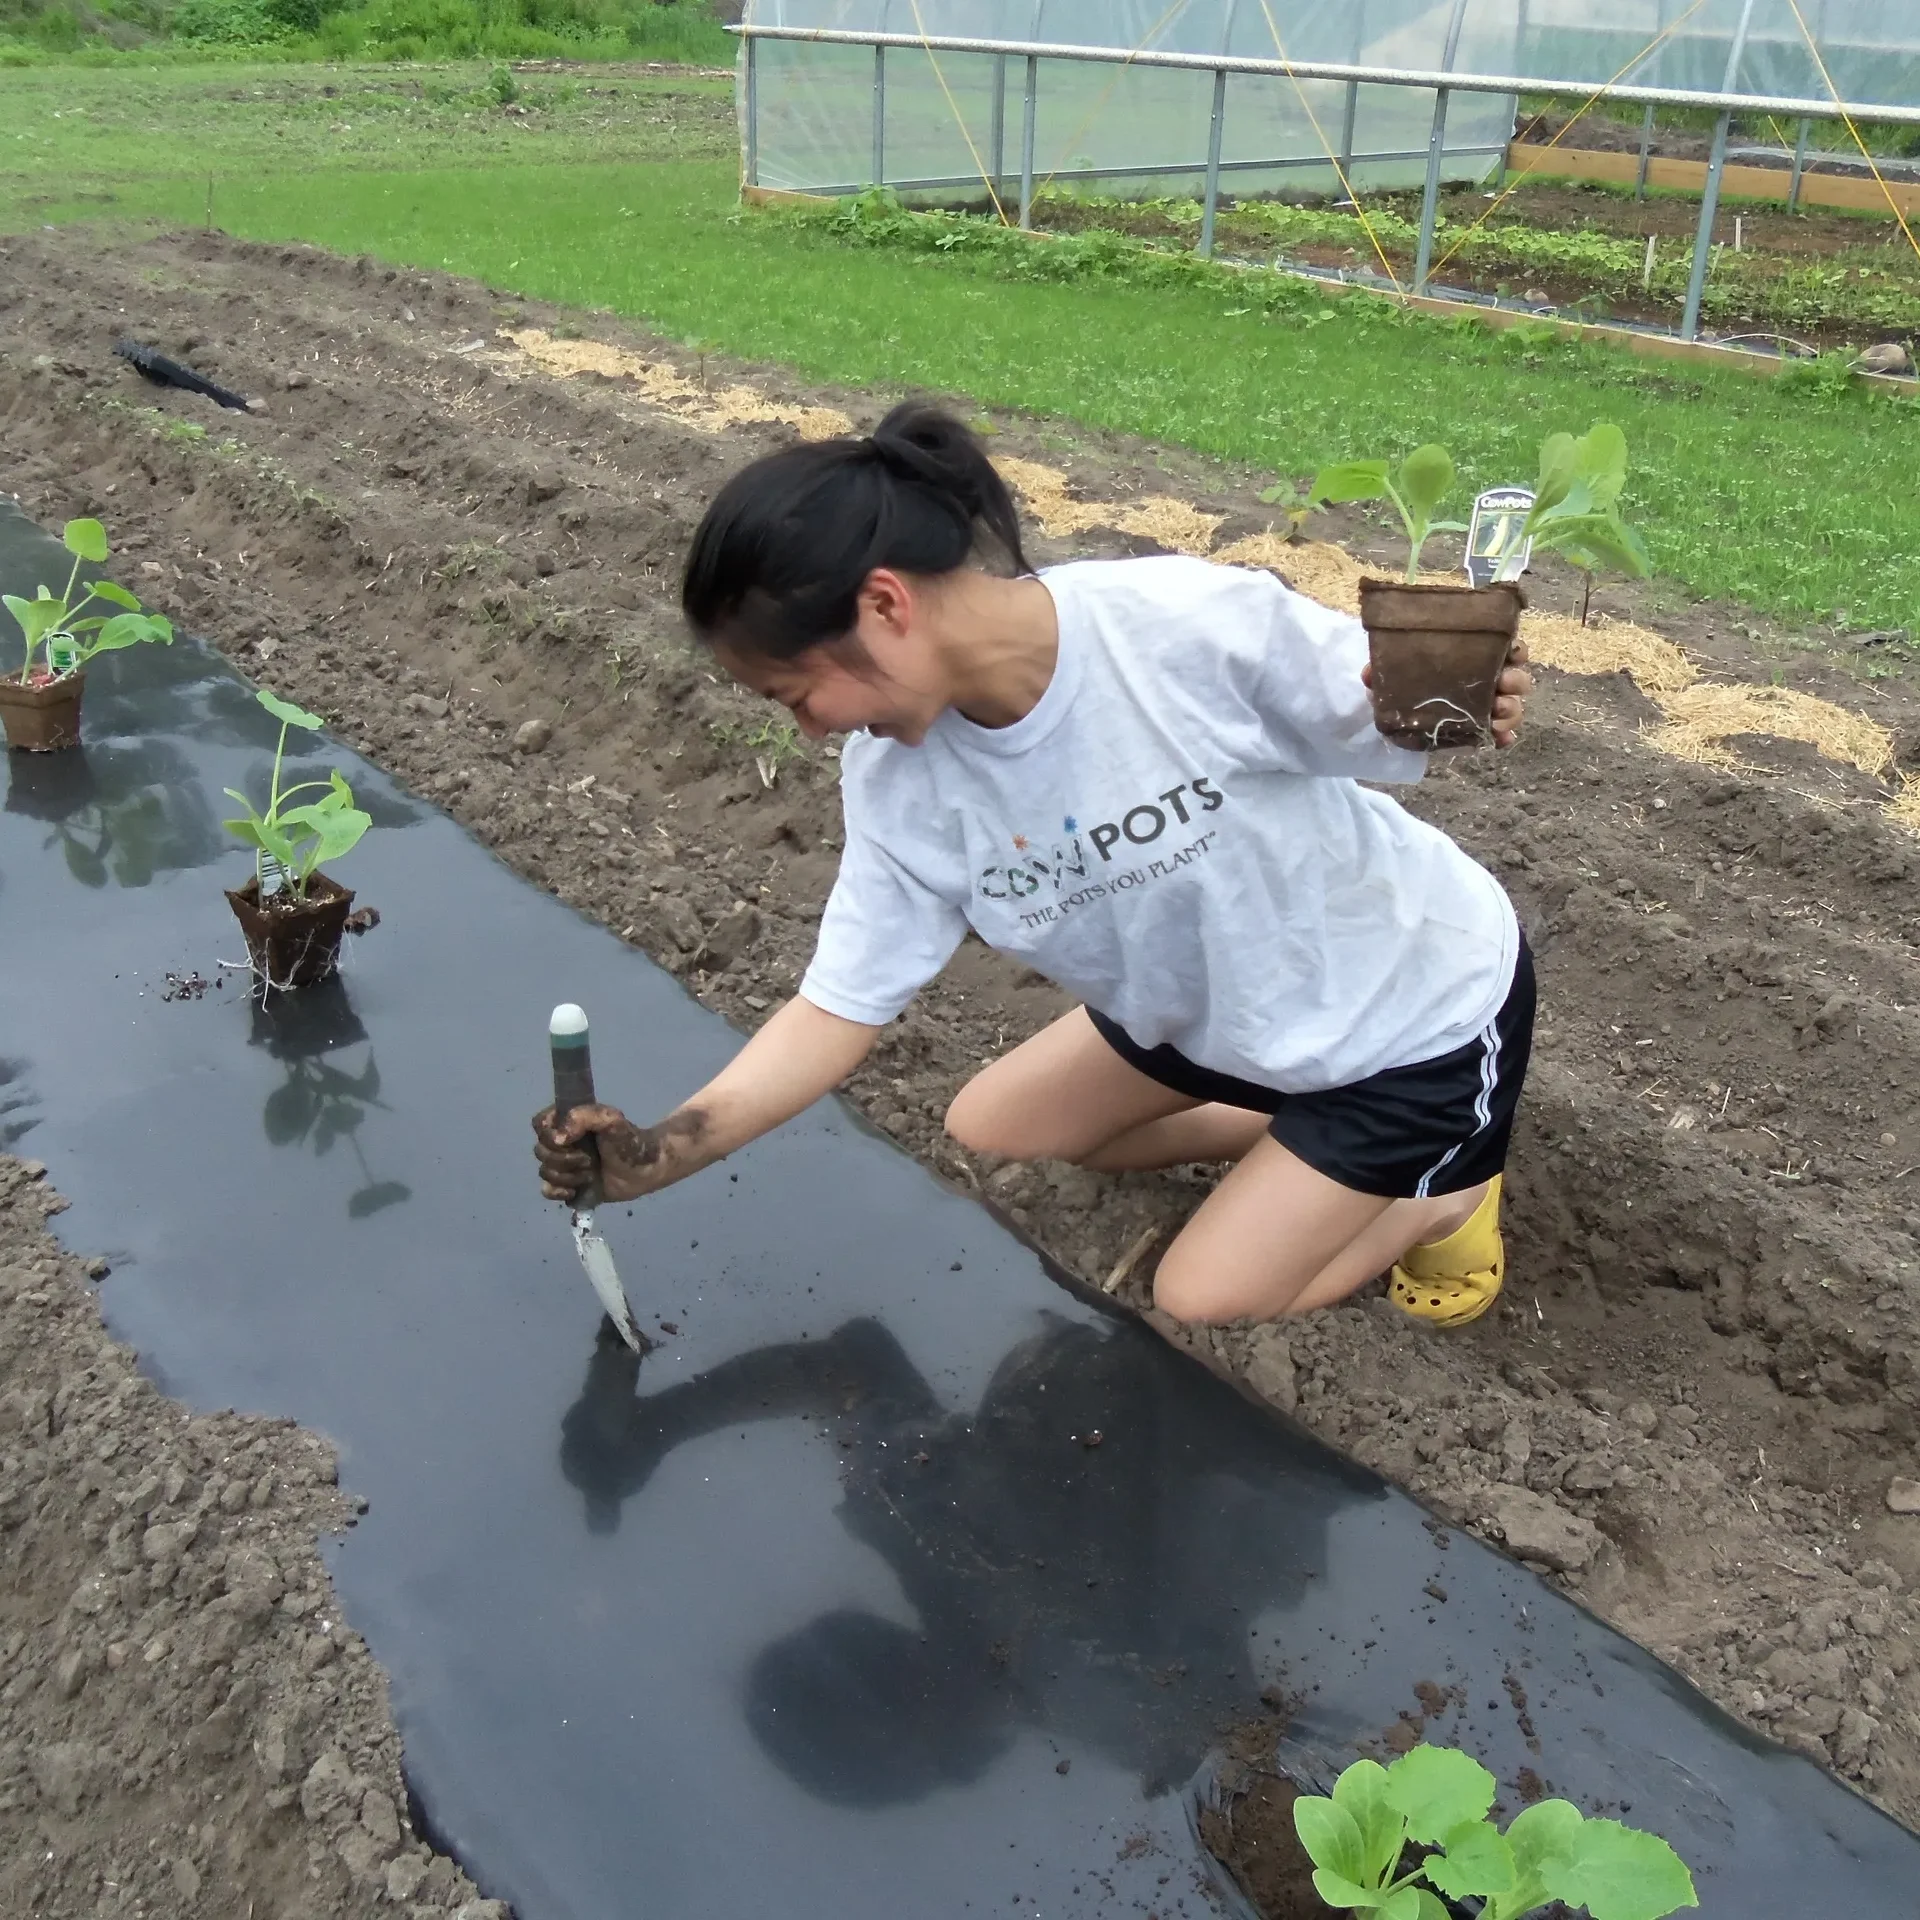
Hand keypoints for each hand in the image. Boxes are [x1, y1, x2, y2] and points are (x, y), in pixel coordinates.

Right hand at [532, 1103, 709, 1204]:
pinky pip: (547, 1191)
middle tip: (590, 1160)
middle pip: (541, 1151)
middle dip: (565, 1159)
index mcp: (568, 1123)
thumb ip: (584, 1116)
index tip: (569, 1140)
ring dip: (568, 1176)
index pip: (539, 1124)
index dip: (549, 1134)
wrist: (647, 1170)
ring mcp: (564, 1165)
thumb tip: (558, 1137)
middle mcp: (562, 1143)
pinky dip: (558, 1192)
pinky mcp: (569, 1186)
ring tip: (590, 1174)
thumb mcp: (611, 1120)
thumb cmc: (630, 1141)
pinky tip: (575, 1191)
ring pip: (545, 1172)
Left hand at [1360, 638, 1532, 748]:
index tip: (1511, 653)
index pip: (1506, 646)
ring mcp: (1489, 704)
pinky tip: (1501, 741)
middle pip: (1517, 677)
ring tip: (1496, 718)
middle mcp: (1487, 678)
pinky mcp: (1483, 728)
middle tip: (1500, 687)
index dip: (1515, 649)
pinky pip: (1503, 734)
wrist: (1398, 710)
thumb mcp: (1394, 672)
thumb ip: (1383, 669)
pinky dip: (1504, 737)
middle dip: (1514, 682)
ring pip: (1514, 705)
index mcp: (1474, 656)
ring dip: (1511, 711)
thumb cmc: (1405, 681)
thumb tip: (1369, 675)